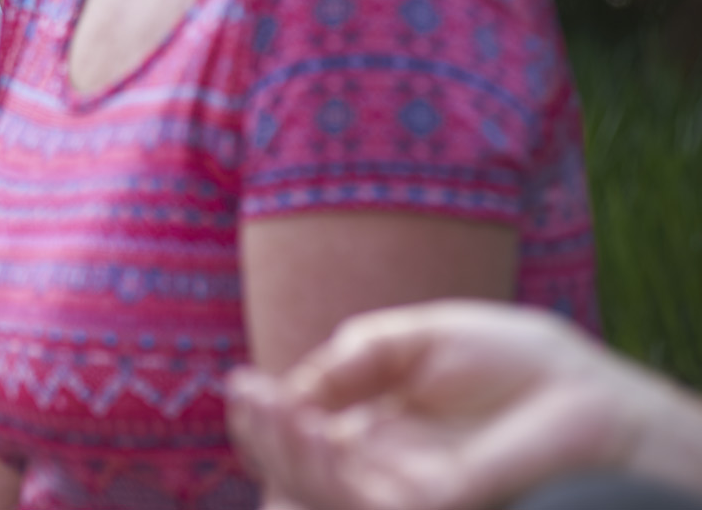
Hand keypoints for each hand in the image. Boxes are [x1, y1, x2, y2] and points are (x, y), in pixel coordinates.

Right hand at [228, 300, 663, 509]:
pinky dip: (317, 464)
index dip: (265, 421)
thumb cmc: (520, 364)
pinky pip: (353, 500)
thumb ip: (354, 355)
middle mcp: (381, 473)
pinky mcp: (429, 507)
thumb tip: (290, 387)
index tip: (242, 383)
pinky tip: (304, 421)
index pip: (302, 444)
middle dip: (262, 438)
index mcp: (375, 436)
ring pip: (314, 493)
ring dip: (280, 451)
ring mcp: (401, 495)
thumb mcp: (418, 339)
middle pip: (295, 475)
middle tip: (247, 394)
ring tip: (268, 404)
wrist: (589, 395)